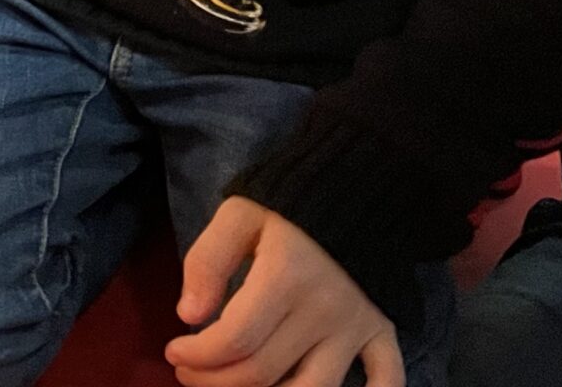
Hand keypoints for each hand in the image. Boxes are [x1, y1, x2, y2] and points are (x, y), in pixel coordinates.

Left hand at [167, 197, 401, 386]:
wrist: (356, 193)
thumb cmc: (288, 208)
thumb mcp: (238, 216)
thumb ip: (208, 261)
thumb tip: (188, 315)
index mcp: (285, 277)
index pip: (235, 339)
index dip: (197, 356)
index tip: (175, 353)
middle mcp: (324, 311)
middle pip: (264, 372)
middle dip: (215, 381)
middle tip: (189, 373)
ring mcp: (358, 328)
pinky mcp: (384, 335)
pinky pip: (387, 382)